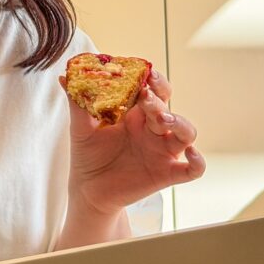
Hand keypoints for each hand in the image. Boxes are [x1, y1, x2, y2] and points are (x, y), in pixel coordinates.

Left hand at [60, 69, 205, 216]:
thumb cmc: (88, 155)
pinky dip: (198, 162)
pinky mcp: (167, 174)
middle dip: (160, 100)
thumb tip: (64, 77)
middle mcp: (153, 130)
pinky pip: (193, 169)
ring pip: (187, 132)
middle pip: (168, 107)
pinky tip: (191, 154)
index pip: (154, 90)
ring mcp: (163, 151)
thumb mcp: (80, 128)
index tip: (145, 73)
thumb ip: (76, 102)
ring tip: (163, 119)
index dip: (154, 80)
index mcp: (136, 114)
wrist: (88, 190)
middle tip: (146, 96)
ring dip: (180, 123)